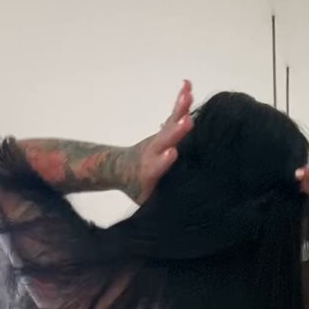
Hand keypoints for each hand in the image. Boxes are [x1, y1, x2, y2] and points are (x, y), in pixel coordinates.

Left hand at [124, 80, 193, 202]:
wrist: (122, 169)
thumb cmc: (138, 189)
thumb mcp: (146, 204)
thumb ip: (156, 207)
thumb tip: (177, 224)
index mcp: (149, 172)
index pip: (156, 166)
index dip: (163, 161)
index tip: (172, 153)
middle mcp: (154, 153)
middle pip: (164, 141)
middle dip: (175, 132)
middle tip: (186, 122)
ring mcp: (159, 140)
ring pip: (170, 123)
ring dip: (179, 109)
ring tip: (187, 94)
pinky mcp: (164, 131)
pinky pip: (174, 114)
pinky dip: (181, 101)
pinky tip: (187, 84)